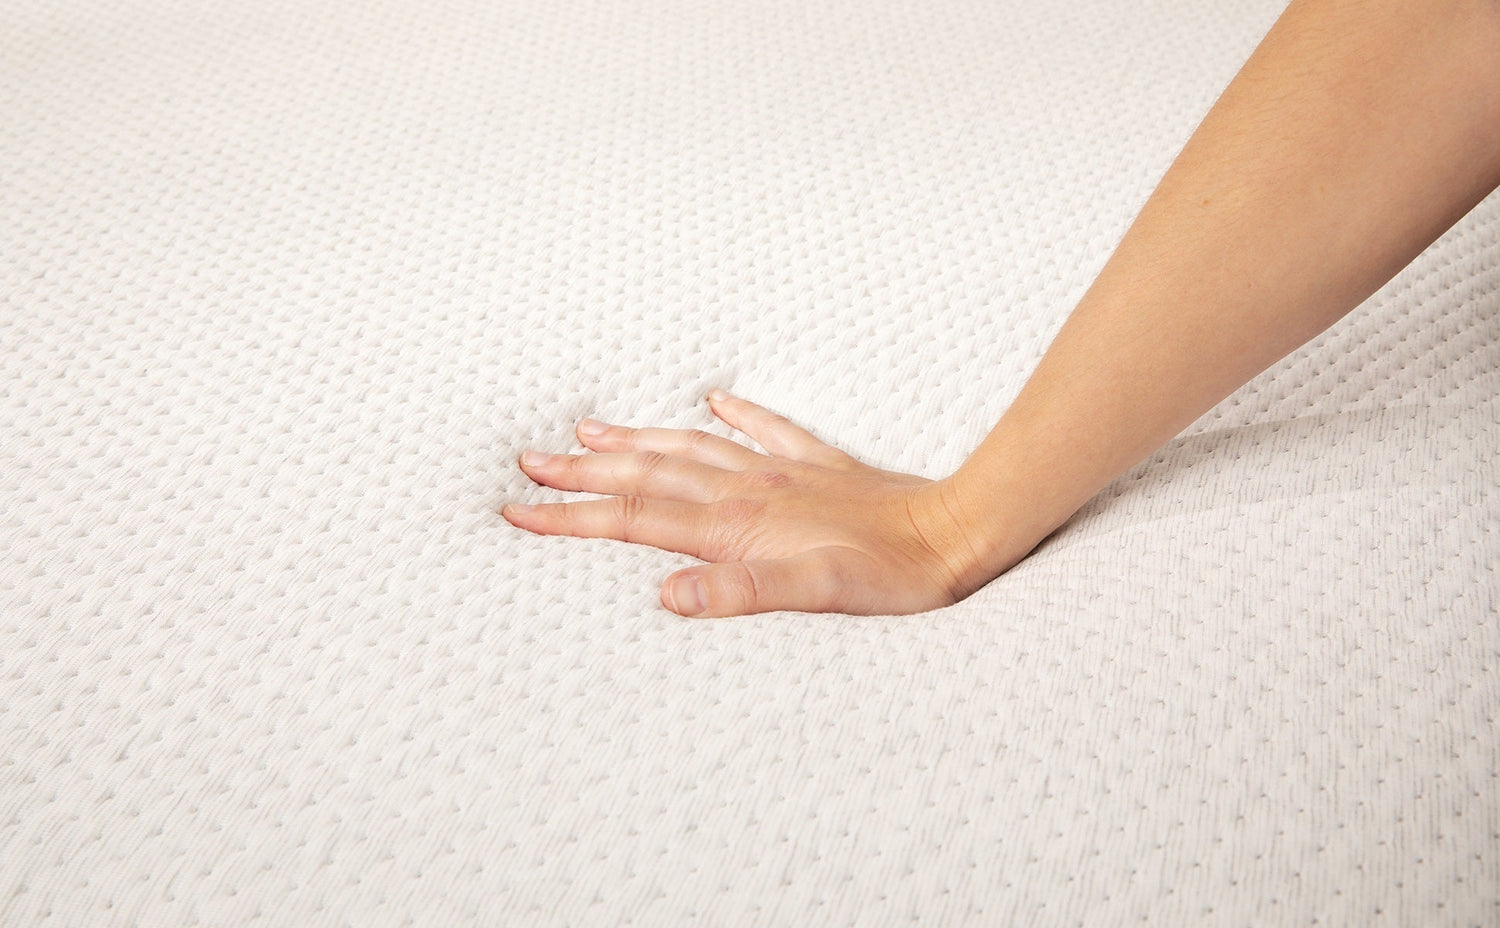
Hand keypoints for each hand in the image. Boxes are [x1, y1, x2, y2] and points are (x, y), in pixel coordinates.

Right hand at [501, 390, 1004, 616]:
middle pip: (648, 475)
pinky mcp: (818, 466)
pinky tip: (716, 399)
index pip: (636, 519)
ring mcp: (782, 472)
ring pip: (691, 448)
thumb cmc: (889, 573)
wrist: (955, 531)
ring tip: (590, 429)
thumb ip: (739, 593)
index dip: (574, 515)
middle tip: (528, 461)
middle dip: (583, 470)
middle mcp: (749, 489)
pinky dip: (734, 414)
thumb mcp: (814, 595)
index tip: (518, 509)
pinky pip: (764, 429)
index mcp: (737, 524)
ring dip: (637, 440)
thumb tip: (665, 595)